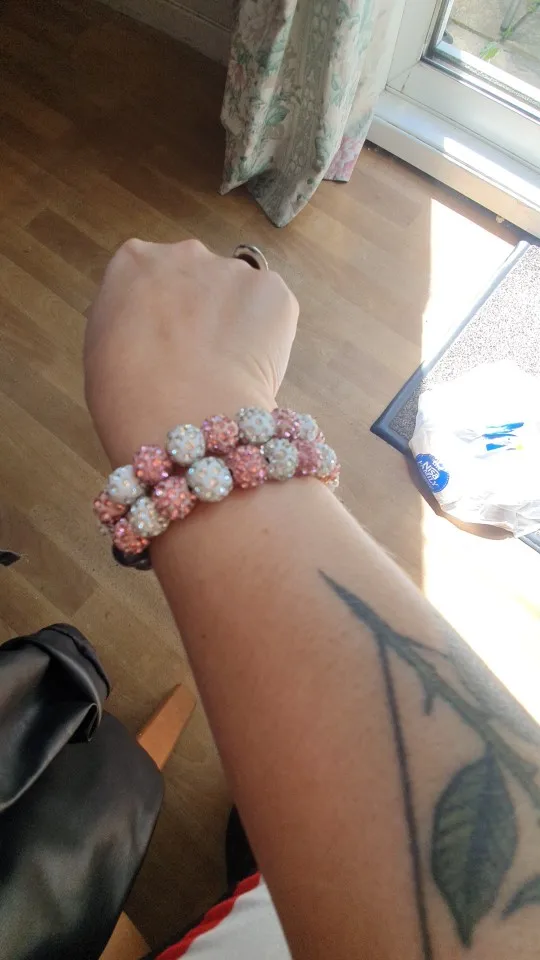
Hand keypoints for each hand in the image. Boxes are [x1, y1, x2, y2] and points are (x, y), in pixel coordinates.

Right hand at [84, 239, 298, 465]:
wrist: (181, 413)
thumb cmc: (126, 393)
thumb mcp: (101, 348)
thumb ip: (127, 321)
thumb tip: (147, 328)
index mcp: (134, 262)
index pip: (151, 276)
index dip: (161, 312)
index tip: (165, 341)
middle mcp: (185, 252)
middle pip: (198, 277)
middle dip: (201, 310)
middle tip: (199, 358)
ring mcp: (234, 269)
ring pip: (239, 295)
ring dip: (237, 323)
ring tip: (228, 370)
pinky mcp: (275, 292)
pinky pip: (274, 312)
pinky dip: (270, 337)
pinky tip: (252, 369)